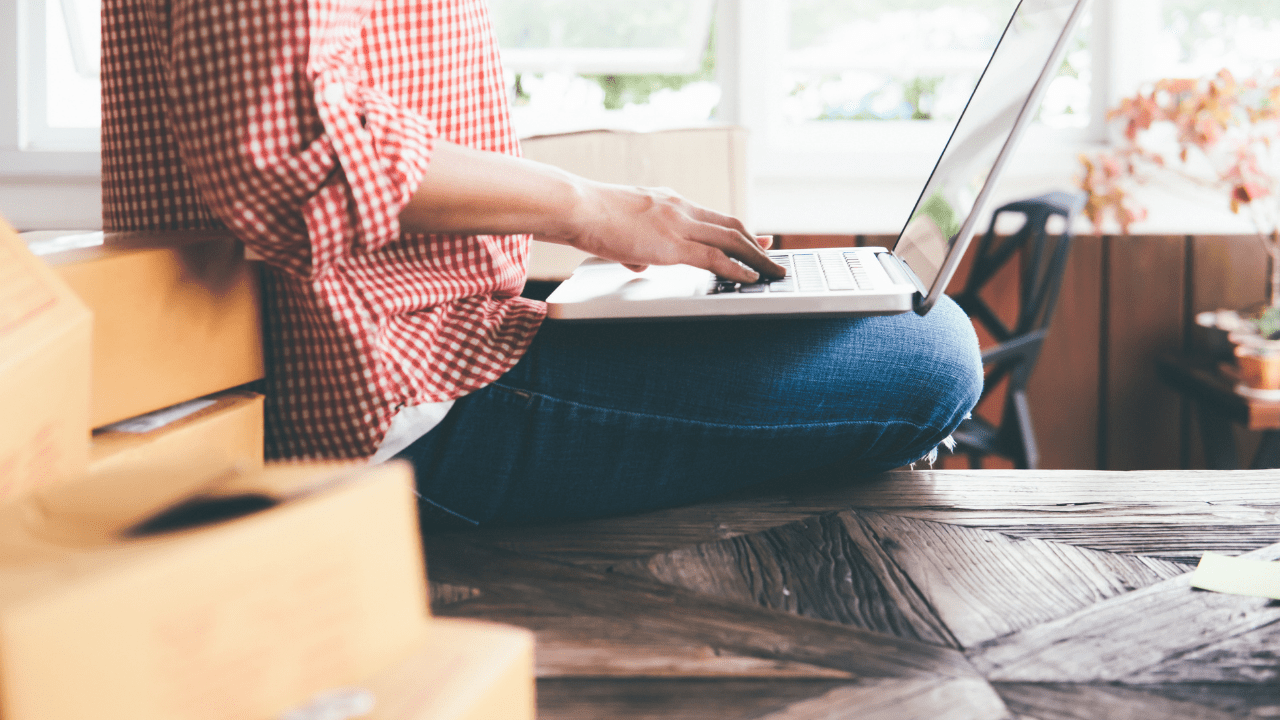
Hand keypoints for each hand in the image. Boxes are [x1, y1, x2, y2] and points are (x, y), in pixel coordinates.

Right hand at [546, 181, 784, 283]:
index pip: (712, 215)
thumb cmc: (588, 217)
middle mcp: (680, 208)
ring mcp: (679, 224)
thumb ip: (635, 246)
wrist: (577, 207)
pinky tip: (750, 277)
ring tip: (773, 271)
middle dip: (755, 242)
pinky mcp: (672, 244)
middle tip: (773, 253)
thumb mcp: (619, 230)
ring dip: (756, 257)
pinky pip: (714, 258)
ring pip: (731, 240)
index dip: (737, 229)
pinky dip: (737, 268)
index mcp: (668, 202)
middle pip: (730, 225)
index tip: (755, 236)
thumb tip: (640, 262)